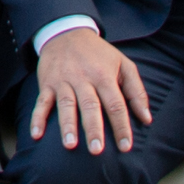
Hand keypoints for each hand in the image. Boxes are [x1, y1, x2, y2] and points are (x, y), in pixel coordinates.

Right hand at [33, 24, 153, 153]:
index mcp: (104, 76)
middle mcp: (84, 79)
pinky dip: (37, 118)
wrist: (67, 32)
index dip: (121, 126)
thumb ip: (136, 91)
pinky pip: (41, 102)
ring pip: (66, 105)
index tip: (125, 147)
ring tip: (70, 145)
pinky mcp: (47, 83)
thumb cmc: (99, 54)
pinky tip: (36, 135)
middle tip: (97, 151)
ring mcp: (63, 81)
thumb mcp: (123, 64)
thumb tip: (146, 119)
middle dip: (93, 129)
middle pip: (90, 106)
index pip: (116, 104)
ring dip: (67, 125)